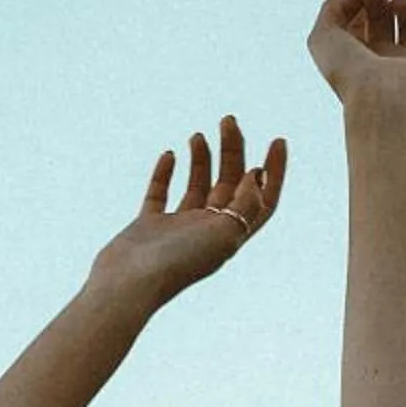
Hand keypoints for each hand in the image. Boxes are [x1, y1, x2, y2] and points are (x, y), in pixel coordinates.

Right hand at [86, 115, 286, 309]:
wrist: (128, 285)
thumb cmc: (178, 264)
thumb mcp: (224, 233)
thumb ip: (245, 203)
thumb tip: (257, 174)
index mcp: (230, 235)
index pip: (261, 200)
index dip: (274, 171)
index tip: (277, 139)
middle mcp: (207, 231)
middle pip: (229, 184)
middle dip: (233, 151)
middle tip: (229, 120)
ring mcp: (177, 228)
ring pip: (197, 185)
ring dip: (202, 158)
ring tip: (199, 134)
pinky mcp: (149, 226)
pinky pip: (160, 193)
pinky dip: (166, 173)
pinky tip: (170, 154)